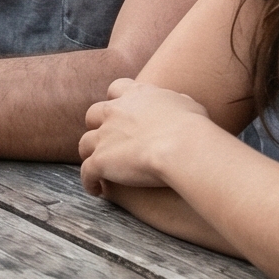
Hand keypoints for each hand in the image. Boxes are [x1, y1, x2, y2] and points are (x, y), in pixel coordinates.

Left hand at [77, 76, 218, 195]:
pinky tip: (96, 190)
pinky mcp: (100, 160)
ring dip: (89, 153)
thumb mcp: (189, 105)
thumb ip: (179, 102)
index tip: (121, 110)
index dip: (116, 100)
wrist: (181, 146)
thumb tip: (180, 102)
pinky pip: (87, 172)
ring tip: (96, 167)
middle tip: (106, 138)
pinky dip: (89, 181)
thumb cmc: (192, 127)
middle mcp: (114, 112)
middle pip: (94, 114)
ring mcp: (104, 136)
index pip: (117, 88)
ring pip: (85, 143)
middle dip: (97, 125)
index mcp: (136, 94)